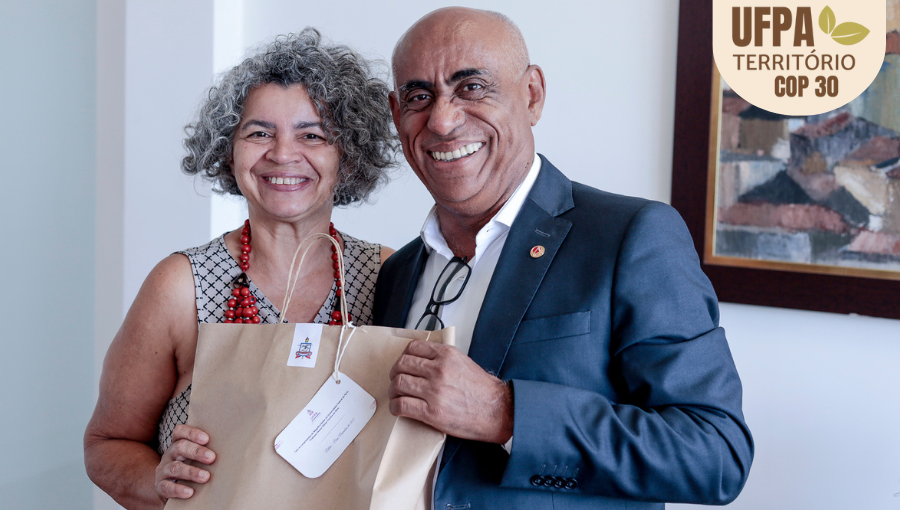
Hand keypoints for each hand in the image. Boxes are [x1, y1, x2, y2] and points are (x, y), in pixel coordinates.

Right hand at [155, 424, 215, 502]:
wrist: (173, 492)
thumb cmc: (192, 471)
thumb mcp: (197, 460)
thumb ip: (208, 453)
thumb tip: (234, 448)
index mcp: (178, 445)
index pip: (180, 432)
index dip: (192, 433)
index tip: (207, 439)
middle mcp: (169, 455)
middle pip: (179, 447)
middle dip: (196, 451)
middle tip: (212, 458)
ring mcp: (163, 471)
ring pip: (174, 467)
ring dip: (191, 472)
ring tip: (206, 477)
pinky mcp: (160, 487)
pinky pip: (166, 487)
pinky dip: (178, 489)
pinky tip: (190, 492)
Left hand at [388, 340, 512, 442]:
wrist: (496, 410)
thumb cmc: (482, 390)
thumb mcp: (463, 361)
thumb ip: (443, 358)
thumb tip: (423, 360)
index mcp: (446, 355)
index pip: (413, 348)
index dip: (403, 356)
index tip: (402, 364)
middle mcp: (439, 370)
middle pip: (402, 365)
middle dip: (394, 373)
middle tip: (395, 380)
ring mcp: (434, 391)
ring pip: (399, 384)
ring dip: (393, 391)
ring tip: (396, 395)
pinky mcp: (431, 412)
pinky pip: (402, 405)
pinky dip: (395, 407)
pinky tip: (398, 409)